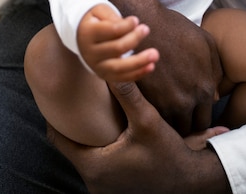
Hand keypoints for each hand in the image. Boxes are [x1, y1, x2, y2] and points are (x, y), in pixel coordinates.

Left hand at [48, 81, 230, 193]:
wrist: (191, 181)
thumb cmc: (168, 153)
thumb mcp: (147, 120)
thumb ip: (127, 93)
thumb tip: (110, 65)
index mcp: (94, 166)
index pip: (58, 139)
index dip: (55, 116)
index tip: (55, 96)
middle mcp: (93, 181)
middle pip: (69, 147)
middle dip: (70, 124)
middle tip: (69, 99)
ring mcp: (102, 187)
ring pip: (83, 155)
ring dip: (85, 136)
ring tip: (85, 110)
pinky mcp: (114, 187)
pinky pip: (96, 163)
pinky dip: (96, 147)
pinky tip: (106, 128)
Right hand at [77, 3, 158, 81]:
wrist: (81, 36)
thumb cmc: (96, 20)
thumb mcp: (100, 11)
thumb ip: (113, 16)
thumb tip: (130, 26)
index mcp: (88, 33)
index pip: (110, 31)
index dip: (125, 26)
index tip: (136, 20)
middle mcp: (90, 52)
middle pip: (116, 48)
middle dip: (134, 39)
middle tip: (146, 29)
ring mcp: (96, 66)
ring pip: (119, 68)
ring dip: (139, 62)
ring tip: (155, 54)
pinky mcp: (104, 75)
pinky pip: (122, 78)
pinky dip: (137, 73)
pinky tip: (151, 67)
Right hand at [106, 0, 222, 135]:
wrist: (146, 22)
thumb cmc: (177, 29)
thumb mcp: (207, 43)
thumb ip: (216, 72)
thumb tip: (215, 95)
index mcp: (204, 89)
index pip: (205, 121)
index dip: (199, 117)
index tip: (193, 113)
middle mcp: (186, 101)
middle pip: (188, 129)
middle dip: (185, 123)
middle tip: (178, 115)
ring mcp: (163, 103)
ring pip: (169, 127)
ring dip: (168, 121)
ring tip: (164, 111)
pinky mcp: (144, 99)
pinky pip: (151, 116)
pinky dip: (152, 113)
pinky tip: (151, 104)